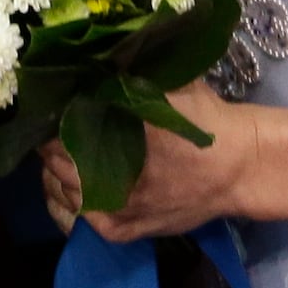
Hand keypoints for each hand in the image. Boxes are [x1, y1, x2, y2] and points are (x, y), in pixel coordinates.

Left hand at [38, 82, 249, 241]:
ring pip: (62, 191)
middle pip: (53, 160)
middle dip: (52, 143)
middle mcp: (105, 174)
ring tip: (66, 157)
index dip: (48, 116)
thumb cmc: (203, 120)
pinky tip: (75, 187)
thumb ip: (126, 74)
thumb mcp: (166, 83)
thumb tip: (90, 57)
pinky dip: (71, 202)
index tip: (51, 107)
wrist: (238, 166)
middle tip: (57, 130)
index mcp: (113, 131)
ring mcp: (112, 208)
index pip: (54, 128)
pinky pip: (79, 220)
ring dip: (58, 172)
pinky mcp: (122, 230)